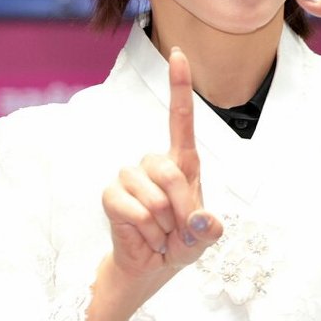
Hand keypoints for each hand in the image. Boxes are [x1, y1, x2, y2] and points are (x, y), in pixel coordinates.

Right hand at [100, 47, 223, 283]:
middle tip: (178, 230)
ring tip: (161, 232)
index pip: (181, 118)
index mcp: (182, 162)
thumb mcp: (204, 239)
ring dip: (162, 224)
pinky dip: (145, 230)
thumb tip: (200, 221)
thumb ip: (208, 230)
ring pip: (152, 195)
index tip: (177, 54)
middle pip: (170, 172)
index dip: (179, 86)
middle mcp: (154, 163)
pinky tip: (145, 236)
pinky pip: (132, 209)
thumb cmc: (181, 243)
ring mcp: (130, 177)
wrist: (152, 266)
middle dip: (180, 207)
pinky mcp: (112, 195)